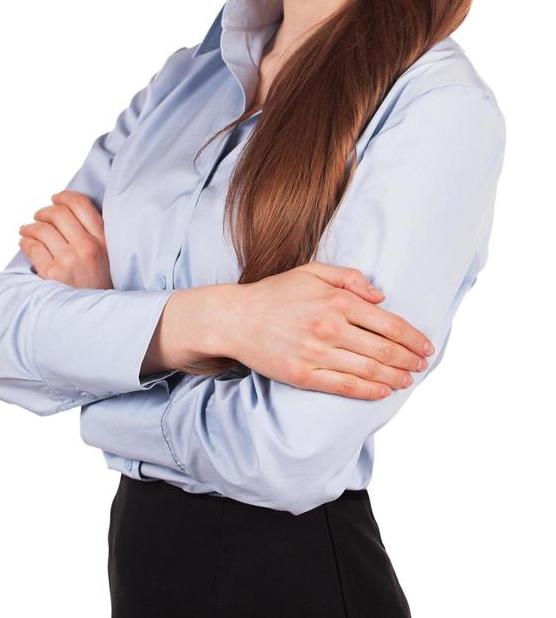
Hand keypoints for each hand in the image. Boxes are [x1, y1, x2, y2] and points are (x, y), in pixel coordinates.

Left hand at [18, 189, 111, 288]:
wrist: (96, 318)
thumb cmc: (100, 285)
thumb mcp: (109, 256)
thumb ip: (95, 233)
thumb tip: (67, 211)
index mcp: (103, 239)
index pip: (81, 204)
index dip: (64, 196)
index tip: (56, 198)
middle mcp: (87, 247)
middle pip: (58, 213)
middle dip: (44, 211)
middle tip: (39, 215)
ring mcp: (68, 261)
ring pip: (42, 229)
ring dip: (30, 226)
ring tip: (27, 229)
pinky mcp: (52, 274)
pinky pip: (32, 247)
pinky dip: (25, 241)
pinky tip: (24, 242)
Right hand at [224, 261, 433, 399]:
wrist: (237, 318)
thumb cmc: (276, 293)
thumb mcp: (312, 271)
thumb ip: (349, 278)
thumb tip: (382, 296)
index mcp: (336, 300)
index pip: (388, 324)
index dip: (413, 337)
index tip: (426, 345)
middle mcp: (330, 327)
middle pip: (384, 349)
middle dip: (410, 359)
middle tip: (424, 364)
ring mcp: (316, 353)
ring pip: (369, 370)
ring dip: (395, 377)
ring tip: (409, 379)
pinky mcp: (303, 375)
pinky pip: (344, 386)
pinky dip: (369, 391)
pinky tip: (383, 391)